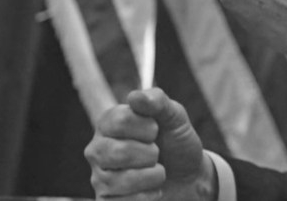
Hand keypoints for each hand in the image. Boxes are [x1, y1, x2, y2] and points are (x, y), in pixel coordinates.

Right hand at [86, 88, 216, 199]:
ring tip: (158, 171)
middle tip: (157, 153)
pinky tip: (154, 189)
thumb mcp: (175, 117)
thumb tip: (135, 96)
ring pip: (118, 181)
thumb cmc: (176, 142)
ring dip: (151, 177)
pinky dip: (146, 196)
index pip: (121, 121)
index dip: (148, 127)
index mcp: (109, 123)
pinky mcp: (106, 200)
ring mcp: (100, 177)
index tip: (156, 130)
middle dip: (149, 154)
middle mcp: (98, 149)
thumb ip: (158, 101)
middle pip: (116, 152)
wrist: (188, 176)